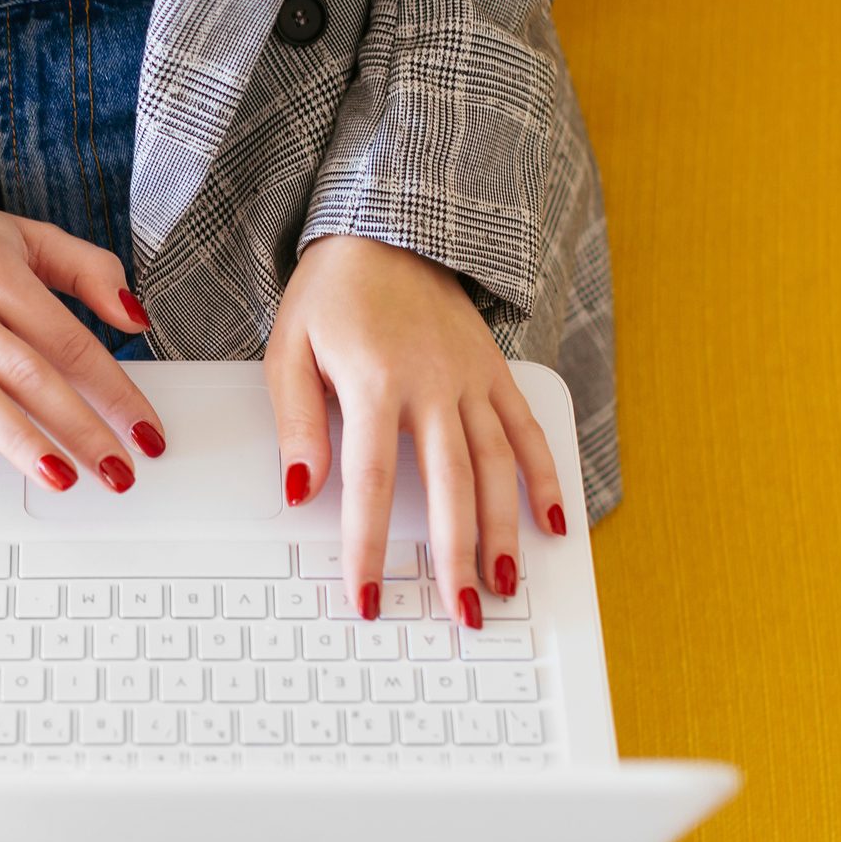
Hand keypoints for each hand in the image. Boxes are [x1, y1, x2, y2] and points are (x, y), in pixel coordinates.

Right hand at [0, 208, 164, 495]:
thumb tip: (135, 320)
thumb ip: (90, 271)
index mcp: (0, 272)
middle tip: (117, 472)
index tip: (145, 431)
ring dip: (19, 442)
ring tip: (60, 479)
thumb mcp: (29, 238)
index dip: (115, 391)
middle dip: (81, 427)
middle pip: (29, 375)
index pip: (71, 342)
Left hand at [264, 234, 568, 628]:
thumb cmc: (332, 293)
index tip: (366, 595)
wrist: (388, 228)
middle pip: (450, 486)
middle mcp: (432, 384)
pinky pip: (527, 429)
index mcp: (374, 381)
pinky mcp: (494, 371)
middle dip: (455, 557)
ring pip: (497, 467)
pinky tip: (551, 522)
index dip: (368, 545)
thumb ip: (296, 422)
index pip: (370, 482)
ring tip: (505, 585)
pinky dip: (544, 477)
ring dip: (504, 532)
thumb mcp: (288, 348)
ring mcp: (470, 378)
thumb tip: (301, 490)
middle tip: (460, 613)